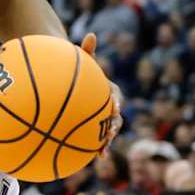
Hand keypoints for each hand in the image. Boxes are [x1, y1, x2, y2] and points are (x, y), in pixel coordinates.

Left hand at [80, 32, 122, 152]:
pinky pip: (98, 141)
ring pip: (109, 133)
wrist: (78, 88)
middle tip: (110, 131)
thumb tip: (90, 35)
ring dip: (107, 142)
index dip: (116, 101)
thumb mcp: (84, 62)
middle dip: (114, 126)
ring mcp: (105, 121)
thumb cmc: (81, 73)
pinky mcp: (97, 131)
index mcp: (111, 93)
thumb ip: (87, 52)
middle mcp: (111, 108)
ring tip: (101, 150)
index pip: (116, 97)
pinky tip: (95, 159)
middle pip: (116, 119)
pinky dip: (97, 150)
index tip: (113, 105)